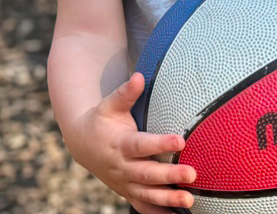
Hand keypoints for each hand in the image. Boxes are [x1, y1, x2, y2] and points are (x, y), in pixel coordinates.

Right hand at [67, 72, 196, 212]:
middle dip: (170, 175)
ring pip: (147, 194)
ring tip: (190, 200)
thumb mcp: (110, 105)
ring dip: (168, 199)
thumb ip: (126, 93)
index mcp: (120, 144)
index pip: (142, 145)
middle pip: (148, 174)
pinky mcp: (128, 192)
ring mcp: (125, 183)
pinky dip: (159, 213)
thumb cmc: (103, 120)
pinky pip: (144, 206)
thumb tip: (139, 76)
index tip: (181, 140)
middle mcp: (122, 167)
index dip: (161, 143)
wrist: (83, 144)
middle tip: (192, 173)